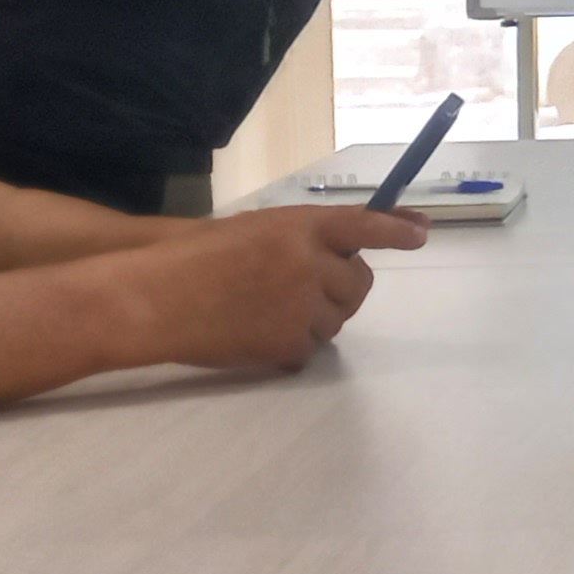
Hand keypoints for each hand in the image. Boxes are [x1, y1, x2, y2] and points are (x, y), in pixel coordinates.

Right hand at [132, 204, 427, 370]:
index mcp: (299, 226)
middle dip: (343, 288)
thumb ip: (299, 236)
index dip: (395, 230)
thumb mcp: (252, 230)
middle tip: (307, 291)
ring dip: (314, 318)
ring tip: (262, 311)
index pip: (363, 225)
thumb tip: (347, 246)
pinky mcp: (289, 342)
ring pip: (337, 319)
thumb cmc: (193, 258)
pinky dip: (290, 347)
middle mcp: (309, 262)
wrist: (153, 299)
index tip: (421, 234)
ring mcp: (302, 304)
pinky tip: (254, 335)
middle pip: (359, 282)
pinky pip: (310, 349)